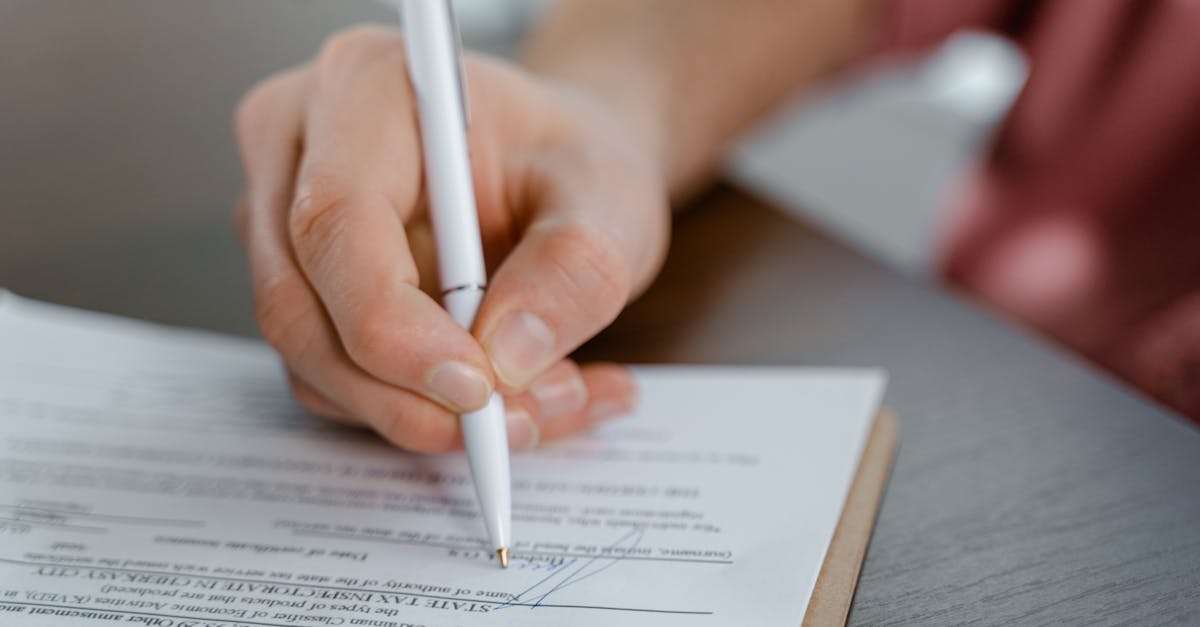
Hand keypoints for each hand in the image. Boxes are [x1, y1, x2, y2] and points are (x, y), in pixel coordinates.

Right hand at [233, 26, 669, 451]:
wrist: (559, 170)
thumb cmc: (571, 161)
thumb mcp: (608, 197)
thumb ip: (574, 267)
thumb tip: (507, 359)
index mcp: (366, 88)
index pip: (336, 222)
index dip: (393, 326)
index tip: (478, 389)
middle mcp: (299, 148)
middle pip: (301, 305)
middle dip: (409, 394)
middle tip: (517, 421)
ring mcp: (284, 223)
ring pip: (313, 360)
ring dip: (426, 414)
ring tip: (548, 400)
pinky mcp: (302, 289)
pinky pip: (336, 380)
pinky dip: (422, 412)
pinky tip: (515, 397)